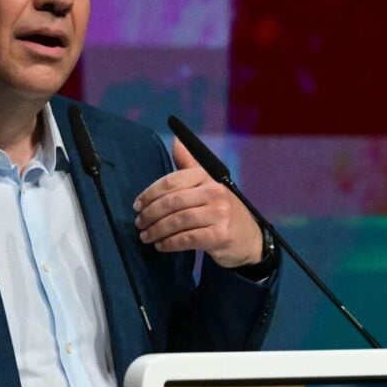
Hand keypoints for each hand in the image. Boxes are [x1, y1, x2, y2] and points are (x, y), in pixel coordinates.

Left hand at [133, 138, 262, 267]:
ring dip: (157, 230)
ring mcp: (219, 214)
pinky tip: (161, 245)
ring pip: (178, 221)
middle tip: (139, 223)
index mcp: (207, 177)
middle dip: (150, 213)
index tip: (137, 205)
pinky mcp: (220, 236)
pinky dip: (170, 243)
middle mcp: (215, 192)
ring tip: (145, 236)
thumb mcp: (208, 184)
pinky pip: (187, 239)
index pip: (172, 180)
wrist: (249, 238)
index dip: (151, 193)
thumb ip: (189, 164)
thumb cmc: (221, 210)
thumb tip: (176, 141)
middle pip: (172, 202)